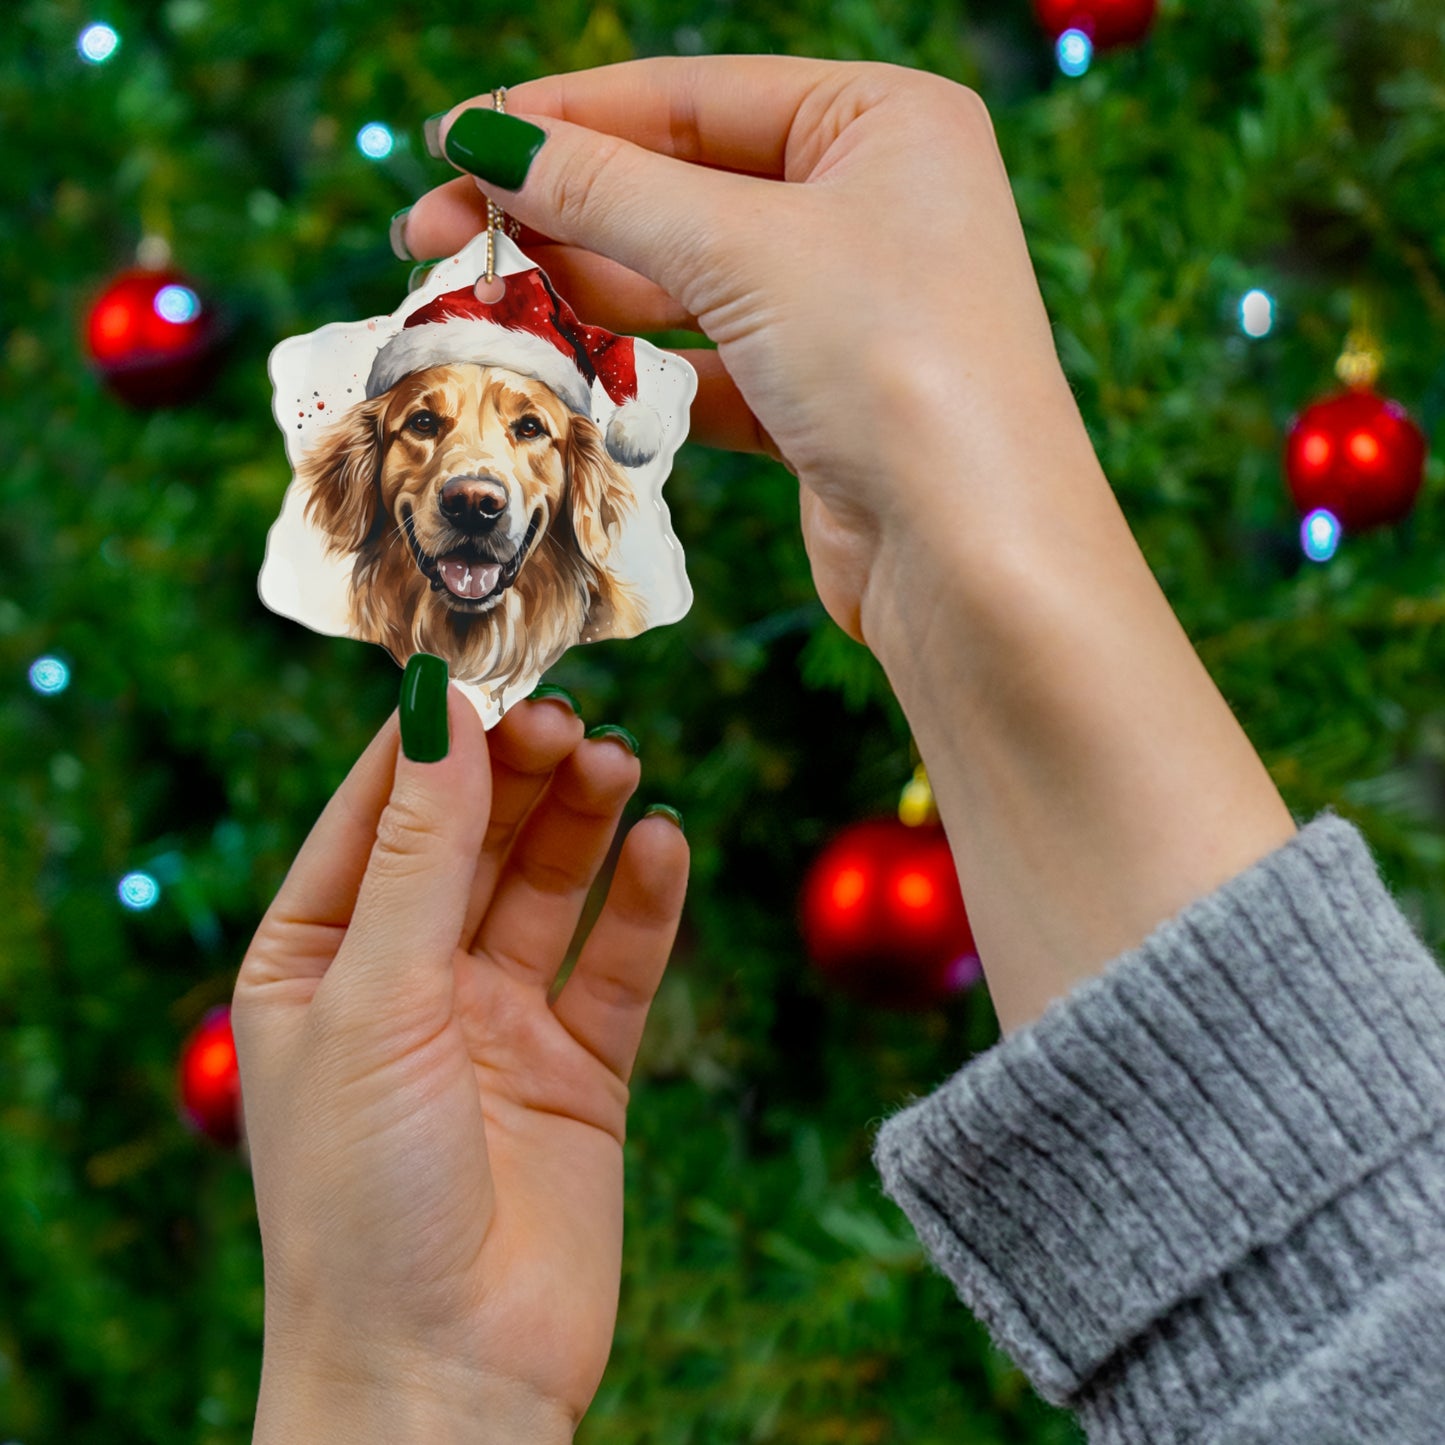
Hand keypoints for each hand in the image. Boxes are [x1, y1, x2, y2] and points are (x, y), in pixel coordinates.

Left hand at [232, 691, 687, 1441]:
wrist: (445, 1378)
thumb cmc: (362, 1200)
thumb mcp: (373, 1001)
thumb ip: (416, 854)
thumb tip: (437, 712)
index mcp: (317, 960)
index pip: (376, 813)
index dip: (431, 741)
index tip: (488, 670)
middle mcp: (407, 981)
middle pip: (473, 839)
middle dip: (519, 775)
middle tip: (571, 720)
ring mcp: (497, 1023)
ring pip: (549, 887)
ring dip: (584, 821)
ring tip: (621, 762)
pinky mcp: (579, 1069)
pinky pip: (617, 963)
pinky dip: (644, 902)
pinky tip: (665, 844)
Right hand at [402, 57, 1094, 645]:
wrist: (974, 557)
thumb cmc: (895, 365)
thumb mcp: (744, 249)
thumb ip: (608, 189)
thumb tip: (487, 141)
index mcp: (882, 122)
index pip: (690, 98)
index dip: (562, 119)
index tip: (453, 142)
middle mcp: (871, 205)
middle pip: (678, 189)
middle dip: (556, 213)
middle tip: (432, 236)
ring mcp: (846, 309)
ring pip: (685, 283)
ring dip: (582, 294)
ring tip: (477, 303)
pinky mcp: (820, 402)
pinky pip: (706, 365)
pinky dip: (638, 372)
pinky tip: (561, 373)